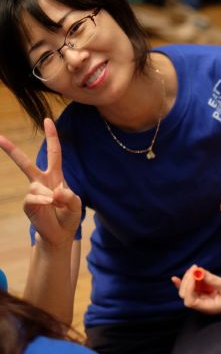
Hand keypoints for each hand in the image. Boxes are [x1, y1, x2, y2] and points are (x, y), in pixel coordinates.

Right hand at [0, 119, 80, 245]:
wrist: (60, 233)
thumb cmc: (68, 215)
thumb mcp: (75, 203)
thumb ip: (69, 196)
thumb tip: (54, 191)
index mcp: (55, 175)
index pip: (54, 152)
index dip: (52, 136)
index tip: (47, 120)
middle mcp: (41, 181)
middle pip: (25, 163)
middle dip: (11, 150)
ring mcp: (33, 192)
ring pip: (37, 186)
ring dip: (50, 196)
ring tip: (56, 204)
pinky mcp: (28, 204)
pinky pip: (34, 198)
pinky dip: (43, 201)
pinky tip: (49, 204)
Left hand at [171, 264, 220, 313]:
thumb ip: (213, 280)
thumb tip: (199, 271)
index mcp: (207, 307)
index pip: (190, 300)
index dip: (188, 288)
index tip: (195, 276)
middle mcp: (203, 304)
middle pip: (186, 295)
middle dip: (187, 281)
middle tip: (195, 268)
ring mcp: (204, 298)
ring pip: (189, 289)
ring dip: (189, 278)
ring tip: (196, 267)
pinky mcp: (206, 292)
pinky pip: (194, 287)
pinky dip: (189, 280)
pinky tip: (179, 277)